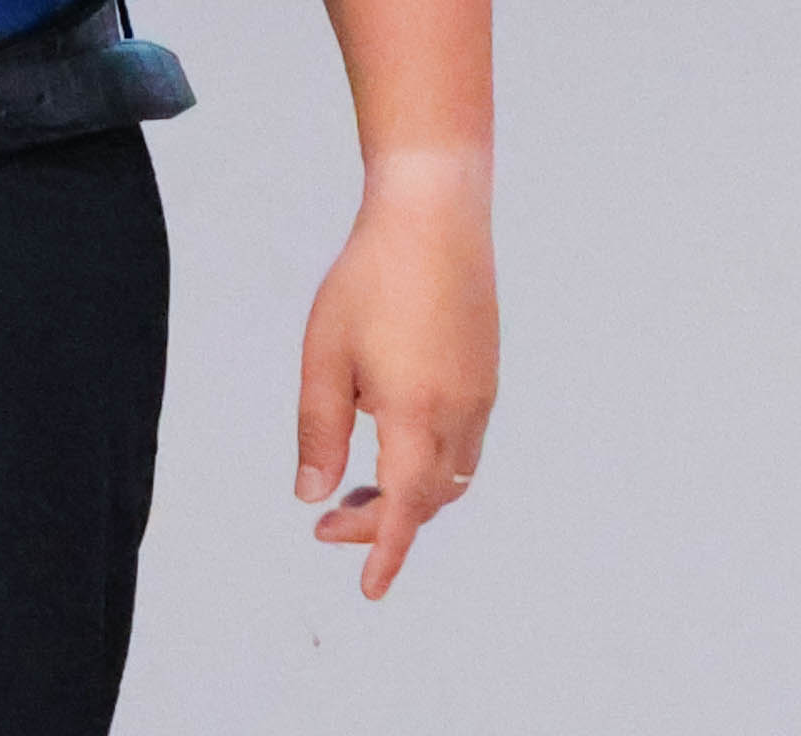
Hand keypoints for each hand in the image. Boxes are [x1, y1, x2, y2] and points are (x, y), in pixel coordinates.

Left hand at [296, 154, 499, 598]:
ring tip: (361, 483)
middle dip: (385, 522)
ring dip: (413, 494)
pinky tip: (393, 431)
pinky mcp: (487, 369)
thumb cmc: (371, 278)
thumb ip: (319, 432)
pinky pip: (466, 441)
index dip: (387, 552)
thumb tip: (313, 494)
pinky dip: (432, 462)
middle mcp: (460, 411)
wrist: (435, 212)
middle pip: (431, 499)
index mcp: (416, 414)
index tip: (370, 588)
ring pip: (454, 474)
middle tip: (327, 519)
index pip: (406, 508)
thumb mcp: (324, 357)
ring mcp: (481, 390)